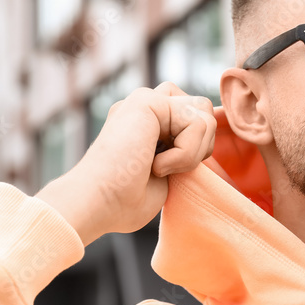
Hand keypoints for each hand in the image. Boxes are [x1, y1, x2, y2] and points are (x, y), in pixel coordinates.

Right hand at [35, 82, 216, 245]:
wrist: (97, 205)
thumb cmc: (125, 201)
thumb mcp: (167, 172)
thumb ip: (185, 148)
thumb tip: (207, 136)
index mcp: (149, 121)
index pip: (196, 117)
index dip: (197, 147)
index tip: (165, 171)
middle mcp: (146, 106)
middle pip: (205, 110)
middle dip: (201, 145)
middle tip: (168, 168)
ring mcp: (145, 99)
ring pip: (206, 114)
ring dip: (192, 152)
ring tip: (159, 168)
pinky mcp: (147, 100)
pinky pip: (197, 123)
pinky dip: (184, 155)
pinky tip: (155, 166)